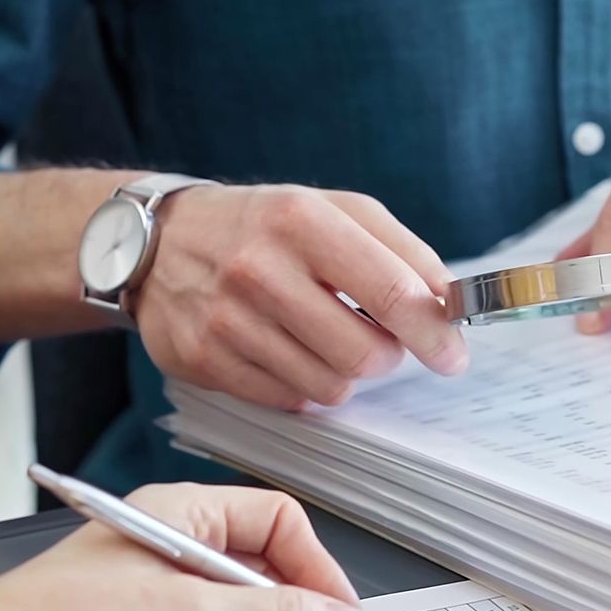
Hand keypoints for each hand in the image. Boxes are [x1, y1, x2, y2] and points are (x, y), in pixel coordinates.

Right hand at [136, 184, 469, 409]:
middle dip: (388, 356)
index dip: (433, 333)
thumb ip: (402, 252)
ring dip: (346, 373)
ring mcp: (226, 319)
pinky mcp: (203, 359)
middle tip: (382, 342)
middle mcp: (259, 269)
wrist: (159, 240)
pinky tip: (293, 353)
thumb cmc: (266, 225)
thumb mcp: (336, 210)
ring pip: (329, 386)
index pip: (391, 292)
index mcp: (302, 220)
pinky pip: (288, 400)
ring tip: (331, 341)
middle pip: (363, 353)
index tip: (452, 354)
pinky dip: (305, 385)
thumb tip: (449, 303)